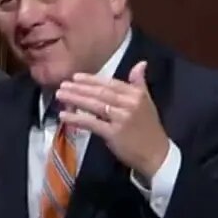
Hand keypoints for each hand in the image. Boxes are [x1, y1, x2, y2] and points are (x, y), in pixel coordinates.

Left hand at [56, 61, 170, 178]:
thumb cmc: (149, 129)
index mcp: (136, 94)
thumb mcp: (147, 102)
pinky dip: (77, 119)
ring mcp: (121, 118)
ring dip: (75, 99)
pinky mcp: (113, 133)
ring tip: (60, 95)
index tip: (76, 77)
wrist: (156, 154)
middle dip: (79, 88)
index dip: (92, 79)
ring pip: (94, 105)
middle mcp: (128, 104)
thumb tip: (141, 63)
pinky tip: (64, 115)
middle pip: (100, 93)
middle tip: (62, 84)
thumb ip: (139, 83)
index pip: (110, 83)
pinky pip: (92, 123)